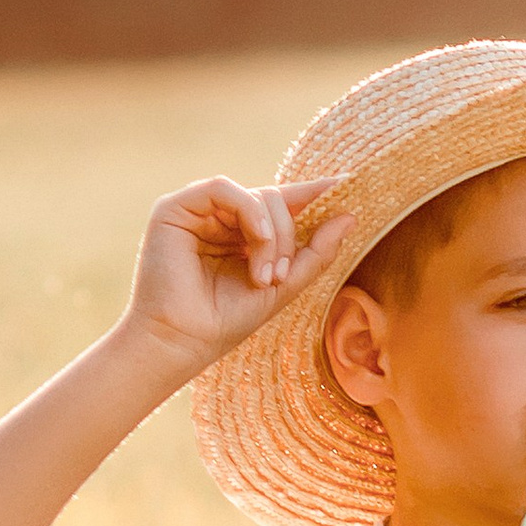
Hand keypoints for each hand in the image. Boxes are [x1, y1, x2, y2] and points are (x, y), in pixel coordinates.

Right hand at [124, 175, 349, 374]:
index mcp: (242, 234)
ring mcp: (197, 211)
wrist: (182, 341)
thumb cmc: (226, 320)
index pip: (283, 204)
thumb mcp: (283, 286)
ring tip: (263, 276)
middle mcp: (220, 218)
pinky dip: (249, 211)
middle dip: (287, 238)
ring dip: (271, 236)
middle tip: (277, 277)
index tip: (350, 184)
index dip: (315, 193)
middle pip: (275, 201)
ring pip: (255, 195)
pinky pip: (223, 188)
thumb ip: (315, 252)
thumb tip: (350, 216)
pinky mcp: (174, 208)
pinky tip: (257, 239)